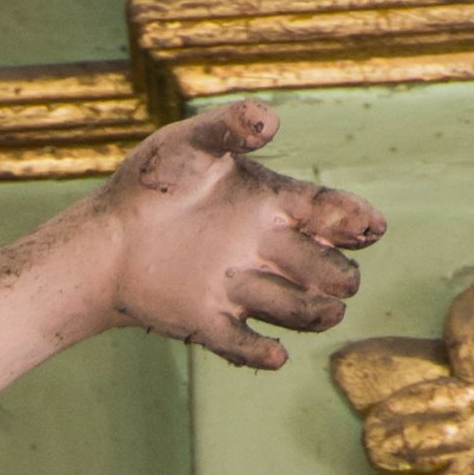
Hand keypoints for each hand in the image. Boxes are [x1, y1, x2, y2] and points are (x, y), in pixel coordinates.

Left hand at [95, 101, 378, 369]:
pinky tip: (274, 354)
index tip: (368, 227)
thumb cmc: (153, 184)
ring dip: (313, 313)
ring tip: (325, 311)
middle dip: (338, 275)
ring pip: (300, 310)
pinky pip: (244, 345)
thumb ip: (228, 127)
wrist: (105, 237)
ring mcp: (242, 289)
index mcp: (275, 204)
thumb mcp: (188, 144)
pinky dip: (260, 352)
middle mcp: (268, 250)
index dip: (356, 221)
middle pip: (328, 269)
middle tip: (339, 277)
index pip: (332, 214)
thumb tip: (271, 120)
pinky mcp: (210, 321)